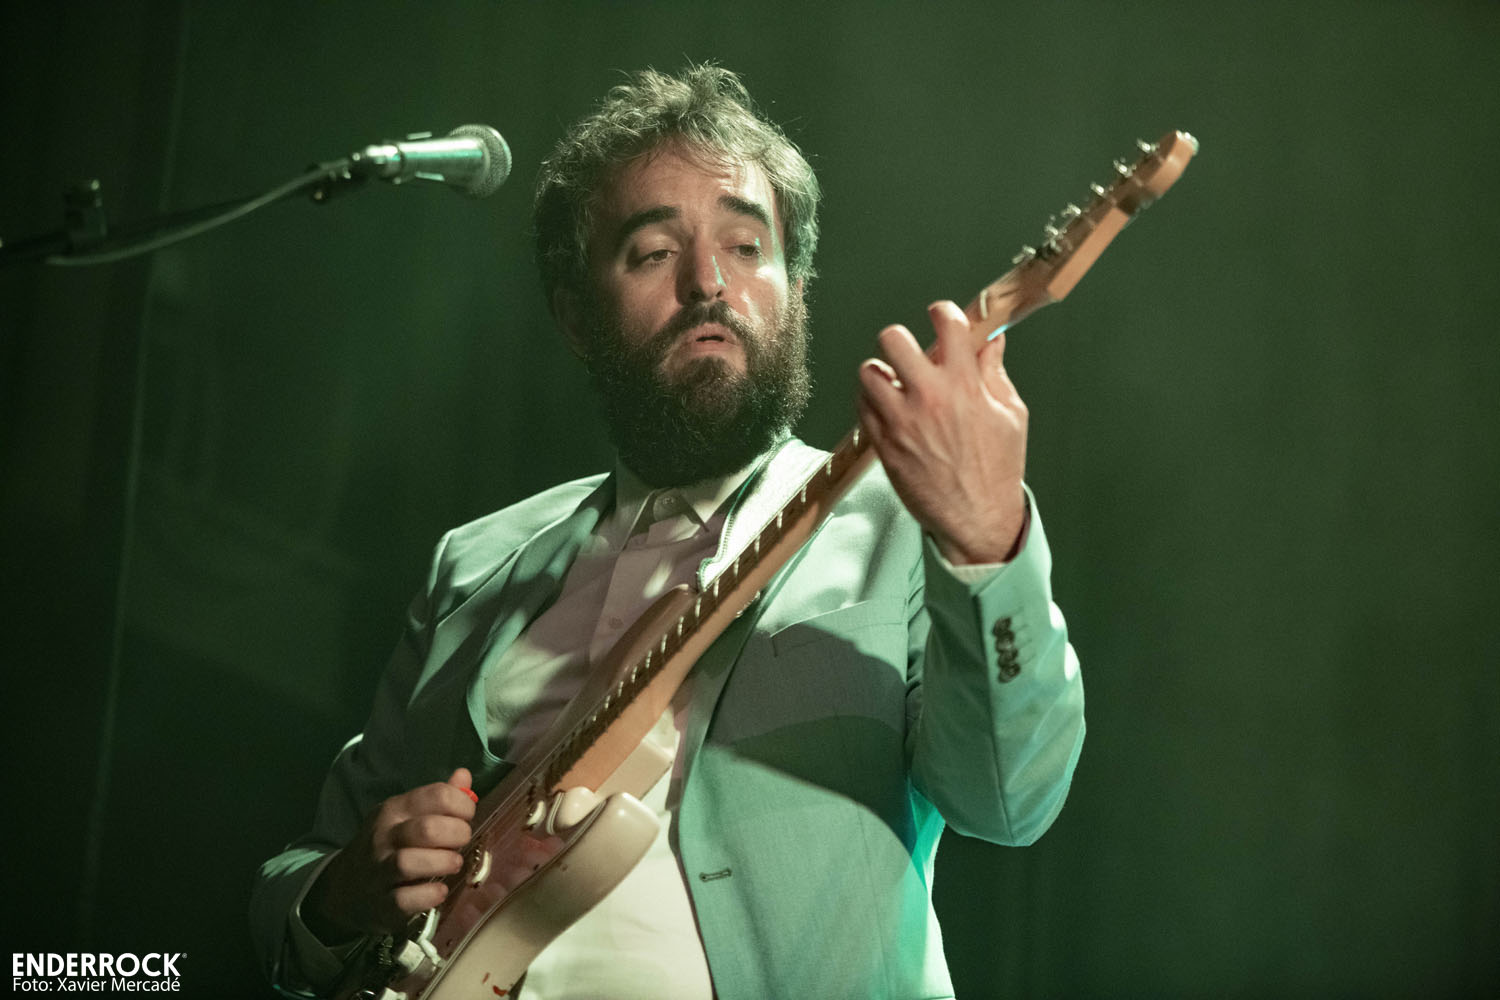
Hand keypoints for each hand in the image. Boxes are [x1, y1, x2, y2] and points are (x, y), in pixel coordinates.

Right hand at [304, 768, 476, 940]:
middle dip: (456, 834)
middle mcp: (384, 837)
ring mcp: (379, 872)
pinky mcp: (382, 904)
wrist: (345, 888)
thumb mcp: (406, 815)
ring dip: (443, 862)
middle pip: (426, 829)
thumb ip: (437, 798)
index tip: (467, 817)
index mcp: (394, 810)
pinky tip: (440, 890)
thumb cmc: (388, 845)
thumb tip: (464, 775)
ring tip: (454, 863)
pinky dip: (429, 895)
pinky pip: (405, 900)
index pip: (436, 795)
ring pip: (409, 863)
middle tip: (463, 841)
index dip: (462, 805)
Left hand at [857, 300, 1027, 564]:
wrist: (977, 517)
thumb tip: (990, 342)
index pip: (947, 325)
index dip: (942, 313)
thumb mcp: (1010, 414)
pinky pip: (861, 406)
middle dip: (900, 340)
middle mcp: (929, 398)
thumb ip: (994, 373)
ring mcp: (901, 421)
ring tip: (893, 383)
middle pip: (893, 339)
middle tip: (908, 353)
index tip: (941, 317)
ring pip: (868, 371)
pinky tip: (887, 409)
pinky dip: (871, 402)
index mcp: (965, 385)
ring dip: (880, 373)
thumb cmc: (997, 469)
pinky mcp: (883, 443)